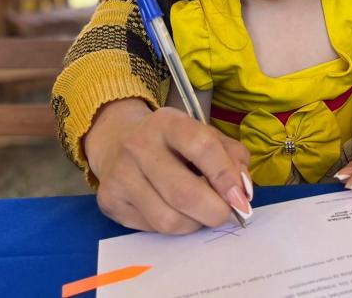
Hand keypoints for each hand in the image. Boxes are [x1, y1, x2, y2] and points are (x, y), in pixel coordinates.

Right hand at [84, 98, 251, 233]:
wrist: (118, 139)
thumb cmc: (173, 141)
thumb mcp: (204, 134)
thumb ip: (231, 157)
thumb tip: (242, 192)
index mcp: (169, 122)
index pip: (203, 147)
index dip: (226, 176)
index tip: (241, 198)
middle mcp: (139, 145)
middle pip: (184, 193)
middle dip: (214, 211)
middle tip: (226, 213)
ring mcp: (120, 175)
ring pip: (169, 219)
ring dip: (194, 223)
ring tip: (199, 212)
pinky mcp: (109, 200)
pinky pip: (152, 228)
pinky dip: (173, 226)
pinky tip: (174, 210)